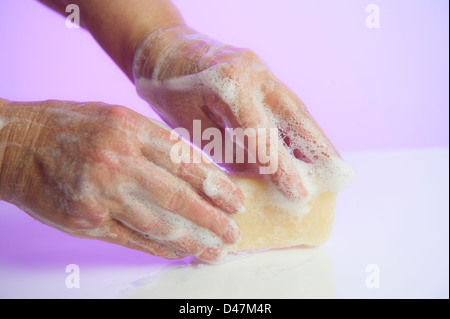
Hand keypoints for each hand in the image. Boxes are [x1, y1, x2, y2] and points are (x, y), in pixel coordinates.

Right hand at [0, 100, 242, 260]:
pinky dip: (161, 247)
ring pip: (159, 224)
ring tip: (215, 249)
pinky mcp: (86, 220)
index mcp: (130, 130)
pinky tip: (181, 251)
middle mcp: (118, 162)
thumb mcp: (117, 118)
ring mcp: (101, 194)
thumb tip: (195, 171)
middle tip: (233, 232)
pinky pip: (132, 238)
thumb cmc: (70, 127)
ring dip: (192, 239)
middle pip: (178, 197)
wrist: (16, 144)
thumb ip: (155, 142)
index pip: (186, 162)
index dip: (216, 185)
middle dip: (212, 219)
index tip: (235, 201)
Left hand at [133, 26, 339, 199]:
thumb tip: (260, 175)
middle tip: (340, 175)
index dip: (282, 167)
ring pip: (295, 107)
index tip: (300, 193)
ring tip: (333, 163)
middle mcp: (252, 73)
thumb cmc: (168, 89)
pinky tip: (310, 143)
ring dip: (316, 135)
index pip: (262, 134)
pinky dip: (300, 125)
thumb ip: (226, 147)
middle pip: (294, 115)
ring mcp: (260, 69)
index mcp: (228, 85)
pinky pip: (286, 102)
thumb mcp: (189, 123)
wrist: (165, 49)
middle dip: (319, 147)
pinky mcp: (262, 73)